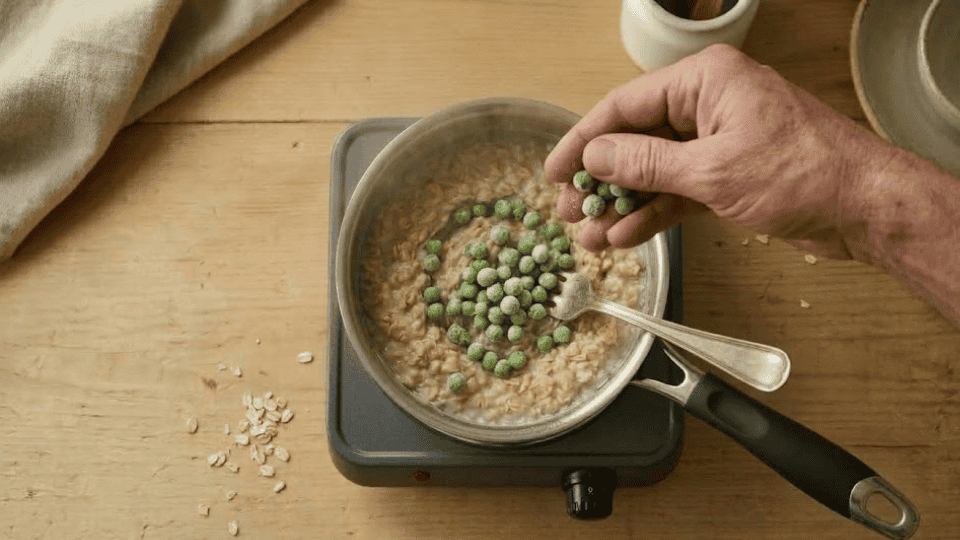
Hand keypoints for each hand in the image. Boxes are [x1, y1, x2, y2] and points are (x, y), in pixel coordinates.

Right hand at [544, 44, 891, 258]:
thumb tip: (596, 157)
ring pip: (653, 171)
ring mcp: (717, 141)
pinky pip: (676, 191)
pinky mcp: (727, 175)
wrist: (863, 208)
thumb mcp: (712, 170)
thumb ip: (646, 163)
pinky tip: (624, 237)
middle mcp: (707, 105)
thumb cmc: (802, 173)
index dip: (583, 140)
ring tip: (590, 236)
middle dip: (600, 180)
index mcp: (704, 81)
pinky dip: (652, 214)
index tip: (554, 171)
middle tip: (568, 212)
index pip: (624, 106)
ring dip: (622, 205)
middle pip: (635, 140)